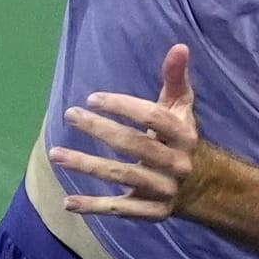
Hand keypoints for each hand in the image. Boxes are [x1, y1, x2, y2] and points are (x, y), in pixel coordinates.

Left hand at [51, 44, 203, 220]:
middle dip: (100, 129)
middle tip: (70, 115)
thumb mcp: (182, 106)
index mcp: (184, 134)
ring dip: (86, 165)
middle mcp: (176, 163)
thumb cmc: (180, 135)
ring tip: (55, 154)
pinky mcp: (151, 212)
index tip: (93, 98)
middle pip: (133, 145)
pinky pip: (119, 210)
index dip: (122, 106)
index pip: (152, 118)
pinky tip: (67, 202)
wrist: (203, 185)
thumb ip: (175, 78)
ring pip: (120, 177)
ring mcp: (163, 190)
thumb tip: (179, 46)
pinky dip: (93, 207)